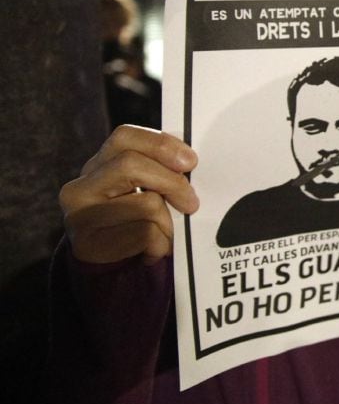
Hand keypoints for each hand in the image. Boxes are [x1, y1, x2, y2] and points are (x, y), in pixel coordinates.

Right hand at [60, 125, 199, 264]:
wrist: (107, 266)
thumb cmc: (133, 220)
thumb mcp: (142, 190)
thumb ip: (157, 170)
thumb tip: (189, 162)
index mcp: (97, 166)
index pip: (124, 137)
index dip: (161, 144)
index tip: (190, 162)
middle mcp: (80, 188)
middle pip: (131, 165)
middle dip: (172, 182)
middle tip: (192, 202)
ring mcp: (80, 216)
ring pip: (146, 204)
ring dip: (169, 222)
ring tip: (167, 234)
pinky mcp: (90, 245)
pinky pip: (145, 234)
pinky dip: (161, 243)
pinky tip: (154, 249)